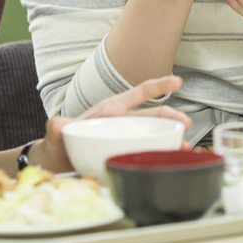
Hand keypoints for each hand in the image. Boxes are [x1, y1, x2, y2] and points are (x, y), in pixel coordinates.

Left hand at [32, 76, 192, 171]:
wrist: (59, 160)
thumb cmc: (61, 141)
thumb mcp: (58, 132)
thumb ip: (57, 127)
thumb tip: (56, 124)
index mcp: (111, 110)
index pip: (138, 93)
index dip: (158, 85)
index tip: (177, 81)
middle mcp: (123, 121)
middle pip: (154, 116)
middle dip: (173, 118)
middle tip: (186, 124)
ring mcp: (127, 137)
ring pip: (155, 134)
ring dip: (172, 140)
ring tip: (185, 148)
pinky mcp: (127, 153)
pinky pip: (148, 152)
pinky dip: (162, 155)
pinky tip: (171, 161)